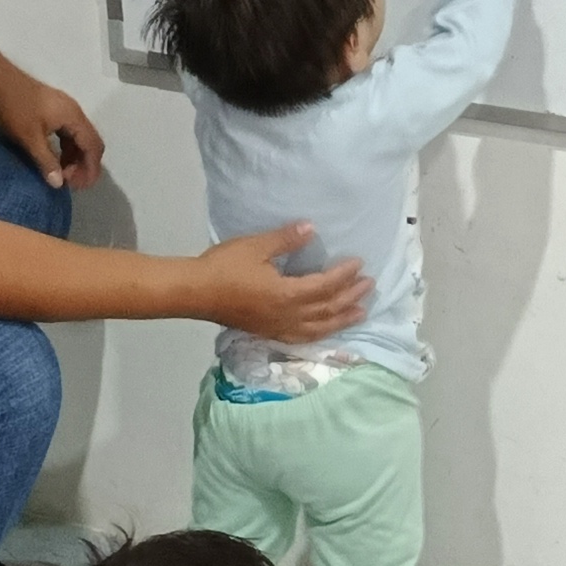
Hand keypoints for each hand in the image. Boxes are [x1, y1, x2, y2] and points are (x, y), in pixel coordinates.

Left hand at [0, 66, 105, 190]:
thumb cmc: (14, 108)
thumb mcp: (30, 139)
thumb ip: (46, 161)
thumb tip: (59, 184)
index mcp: (74, 118)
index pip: (93, 147)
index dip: (90, 169)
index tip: (79, 187)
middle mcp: (74, 112)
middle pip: (89, 142)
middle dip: (84, 164)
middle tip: (70, 183)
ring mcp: (64, 109)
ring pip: (78, 138)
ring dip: (73, 157)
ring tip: (60, 174)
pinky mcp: (53, 109)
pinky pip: (67, 132)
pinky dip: (65, 148)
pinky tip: (53, 159)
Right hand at [202, 224, 369, 342]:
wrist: (196, 292)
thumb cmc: (225, 266)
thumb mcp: (257, 246)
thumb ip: (286, 239)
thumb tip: (311, 228)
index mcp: (287, 294)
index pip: (325, 286)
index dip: (344, 275)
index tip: (359, 263)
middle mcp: (288, 316)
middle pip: (327, 309)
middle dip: (351, 297)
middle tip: (369, 285)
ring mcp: (279, 327)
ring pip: (319, 327)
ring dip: (342, 319)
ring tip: (361, 312)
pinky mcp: (269, 332)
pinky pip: (303, 338)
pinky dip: (320, 333)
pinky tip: (326, 329)